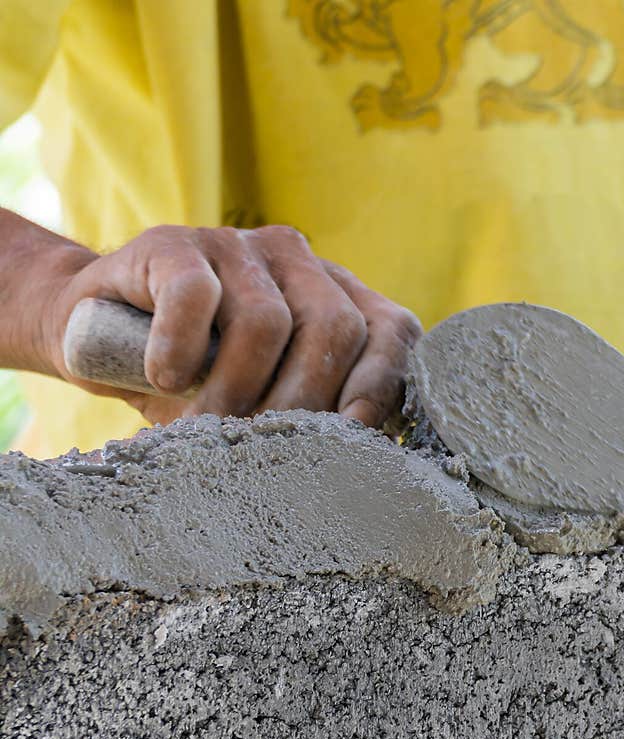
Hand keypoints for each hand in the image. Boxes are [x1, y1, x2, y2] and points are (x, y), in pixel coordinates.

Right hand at [43, 224, 420, 426]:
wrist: (95, 332)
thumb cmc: (196, 383)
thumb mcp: (263, 404)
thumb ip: (313, 419)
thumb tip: (354, 474)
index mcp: (336, 298)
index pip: (392, 330)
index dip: (382, 383)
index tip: (359, 436)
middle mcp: (298, 262)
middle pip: (334, 329)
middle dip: (301, 404)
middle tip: (264, 451)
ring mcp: (237, 245)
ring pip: (267, 320)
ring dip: (235, 390)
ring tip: (205, 429)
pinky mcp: (174, 243)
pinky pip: (196, 296)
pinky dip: (182, 347)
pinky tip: (166, 378)